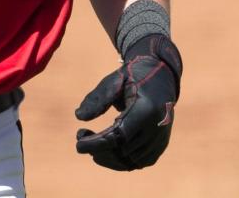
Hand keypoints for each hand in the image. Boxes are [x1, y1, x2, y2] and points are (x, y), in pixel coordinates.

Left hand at [74, 34, 181, 169]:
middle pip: (123, 151)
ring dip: (107, 157)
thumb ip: (98, 98)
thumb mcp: (114, 81)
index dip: (97, 144)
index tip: (78, 145)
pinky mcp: (160, 145)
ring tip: (90, 142)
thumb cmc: (132, 77)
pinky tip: (105, 149)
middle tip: (81, 136)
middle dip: (98, 149)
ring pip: (131, 162)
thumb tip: (78, 116)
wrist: (160, 78)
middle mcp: (157, 127)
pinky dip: (120, 161)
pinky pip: (139, 162)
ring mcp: (160, 138)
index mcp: (146, 109)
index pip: (119, 136)